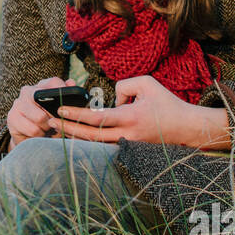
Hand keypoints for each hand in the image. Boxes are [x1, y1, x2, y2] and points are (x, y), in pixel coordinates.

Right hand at [6, 76, 76, 151]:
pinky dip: (39, 135)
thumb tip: (71, 83)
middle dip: (54, 115)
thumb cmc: (48, 122)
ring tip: (47, 129)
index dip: (63, 91)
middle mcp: (28, 91)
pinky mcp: (12, 117)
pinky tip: (39, 134)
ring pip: (40, 117)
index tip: (68, 104)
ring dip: (47, 127)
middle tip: (56, 122)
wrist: (30, 139)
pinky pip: (32, 129)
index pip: (54, 82)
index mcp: (41, 87)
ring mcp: (18, 103)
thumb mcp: (60, 112)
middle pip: (45, 100)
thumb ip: (68, 97)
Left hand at [49, 75, 215, 145]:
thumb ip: (123, 86)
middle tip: (48, 121)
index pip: (96, 118)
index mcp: (130, 117)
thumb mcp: (147, 83)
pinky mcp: (130, 151)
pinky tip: (75, 137)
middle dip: (67, 128)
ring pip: (94, 146)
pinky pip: (104, 148)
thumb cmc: (167, 103)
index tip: (59, 109)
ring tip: (56, 129)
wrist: (186, 128)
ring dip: (75, 138)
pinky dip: (88, 143)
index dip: (75, 114)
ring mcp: (128, 146)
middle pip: (89, 136)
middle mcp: (127, 135)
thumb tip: (110, 99)